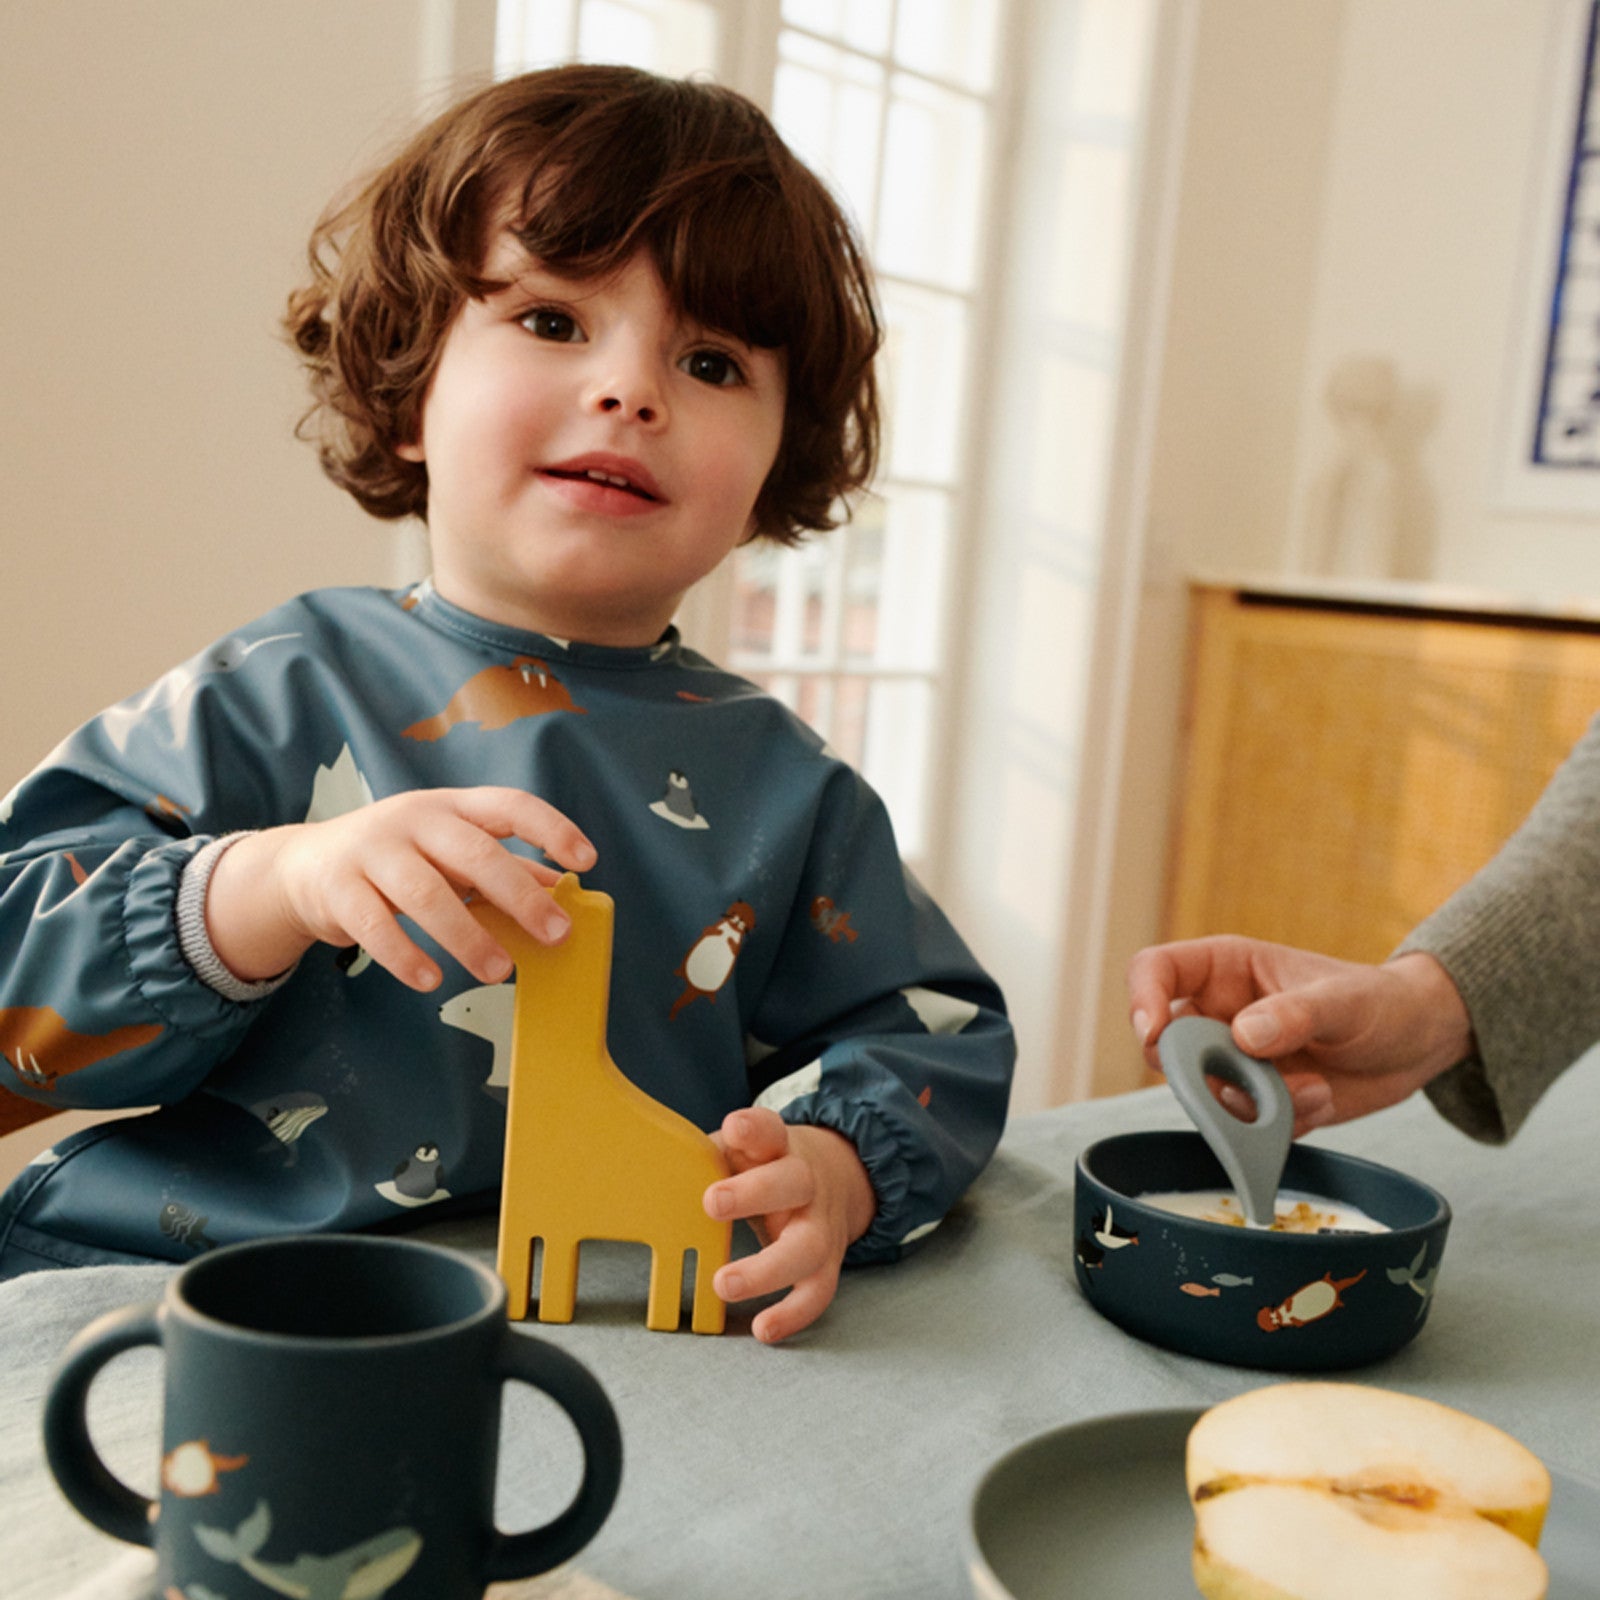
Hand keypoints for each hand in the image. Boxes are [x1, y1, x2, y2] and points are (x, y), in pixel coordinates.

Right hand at [204, 787, 595, 990]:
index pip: (509, 804)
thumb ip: (502, 866)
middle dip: (519, 895)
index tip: (586, 860)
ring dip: (467, 936)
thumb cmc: (399, 858)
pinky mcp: (336, 888)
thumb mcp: (450, 851)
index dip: (550, 828)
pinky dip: (405, 956)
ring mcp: (371, 851)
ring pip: (425, 893)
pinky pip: (374, 925)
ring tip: (500, 971)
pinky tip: (431, 981)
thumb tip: (562, 889)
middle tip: (556, 933)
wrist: (304, 866)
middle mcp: (413, 820)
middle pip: (473, 852)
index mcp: (452, 806)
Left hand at [704, 1108, 876, 1344]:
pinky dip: (793, 1314)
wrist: (836, 1176)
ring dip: (767, 1269)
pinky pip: (818, 1292)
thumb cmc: (765, 1165)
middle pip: (794, 1182)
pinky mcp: (828, 1262)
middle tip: (712, 1203)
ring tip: (723, 1284)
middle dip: (755, 1193)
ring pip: (808, 1246)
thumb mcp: (742, 1150)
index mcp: (779, 1148)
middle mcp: (807, 1183)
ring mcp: (821, 1224)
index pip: (771, 1130)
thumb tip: (648, 1172)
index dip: (754, 1128)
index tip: (734, 1127)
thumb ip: (705, 1158)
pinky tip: (763, 1329)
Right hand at [1126, 936, 1473, 1134]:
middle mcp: (1218, 1016)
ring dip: (1256, 1103)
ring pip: (1206, 1095)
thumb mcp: (1345, 1001)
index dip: (1143, 999)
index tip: (1155, 1034)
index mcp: (1225, 970)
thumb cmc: (1379, 1001)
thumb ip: (1296, 1014)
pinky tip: (1321, 1100)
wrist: (1416, 1044)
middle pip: (1166, 1046)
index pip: (1155, 972)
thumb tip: (1241, 1036)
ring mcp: (1234, 1062)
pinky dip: (1280, 1124)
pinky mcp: (1254, 1103)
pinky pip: (1244, 1126)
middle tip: (1247, 1084)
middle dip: (1201, 1073)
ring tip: (1314, 1090)